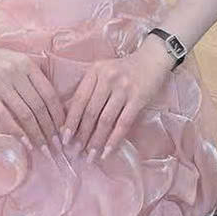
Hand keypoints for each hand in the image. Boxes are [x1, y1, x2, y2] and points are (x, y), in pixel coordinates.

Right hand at [0, 38, 65, 150]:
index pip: (48, 93)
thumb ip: (31, 76)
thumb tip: (48, 103)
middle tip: (56, 145)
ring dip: (36, 133)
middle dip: (50, 128)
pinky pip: (4, 115)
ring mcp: (1, 82)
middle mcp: (16, 72)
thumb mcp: (16, 60)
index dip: (58, 114)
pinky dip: (16, 131)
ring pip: (24, 113)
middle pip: (39, 106)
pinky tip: (24, 142)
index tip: (63, 129)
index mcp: (27, 64)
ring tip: (43, 148)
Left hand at [60, 37, 173, 159]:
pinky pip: (123, 123)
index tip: (64, 138)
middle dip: (82, 134)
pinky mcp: (138, 98)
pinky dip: (114, 140)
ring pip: (106, 120)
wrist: (152, 59)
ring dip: (96, 141)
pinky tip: (107, 152)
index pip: (79, 99)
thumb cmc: (123, 69)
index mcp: (95, 71)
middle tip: (75, 152)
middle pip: (91, 111)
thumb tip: (72, 119)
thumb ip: (89, 89)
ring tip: (90, 156)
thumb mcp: (102, 72)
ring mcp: (124, 88)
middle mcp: (107, 78)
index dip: (71, 120)